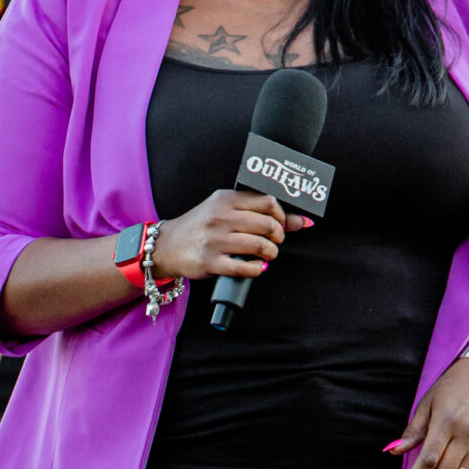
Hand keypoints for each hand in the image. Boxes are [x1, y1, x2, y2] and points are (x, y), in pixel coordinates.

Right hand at [152, 190, 310, 281]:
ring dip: (271, 253)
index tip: (282, 224)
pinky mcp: (210, 262)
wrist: (166, 245)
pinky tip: (256, 267)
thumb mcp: (224, 210)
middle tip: (275, 242)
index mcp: (225, 199)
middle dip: (279, 236)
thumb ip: (257, 212)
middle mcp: (220, 217)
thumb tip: (302, 221)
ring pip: (260, 246)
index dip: (282, 215)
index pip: (267, 201)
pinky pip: (245, 267)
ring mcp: (215, 240)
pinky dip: (257, 269)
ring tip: (267, 255)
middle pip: (268, 224)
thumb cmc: (201, 226)